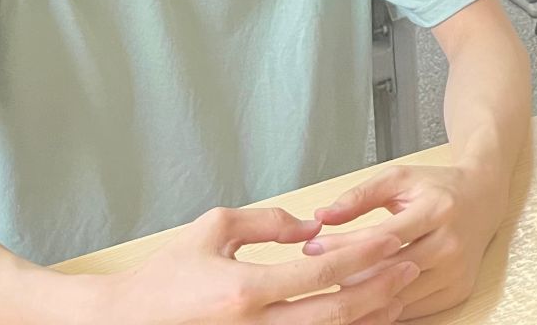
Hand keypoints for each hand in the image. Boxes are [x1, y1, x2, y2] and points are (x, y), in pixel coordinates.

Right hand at [106, 204, 416, 324]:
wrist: (126, 321)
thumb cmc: (168, 273)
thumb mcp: (215, 228)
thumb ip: (269, 222)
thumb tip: (312, 225)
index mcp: (246, 290)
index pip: (321, 273)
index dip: (363, 257)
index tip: (392, 241)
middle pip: (334, 314)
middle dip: (378, 291)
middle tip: (410, 267)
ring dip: (365, 316)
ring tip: (396, 292)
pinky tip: (358, 315)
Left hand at [308, 164, 504, 317]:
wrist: (484, 199)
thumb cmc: (437, 187)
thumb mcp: (400, 178)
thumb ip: (360, 195)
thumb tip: (322, 217)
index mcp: (437, 210)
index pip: (382, 236)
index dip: (344, 245)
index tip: (313, 247)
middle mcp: (451, 243)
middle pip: (389, 270)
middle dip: (347, 274)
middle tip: (315, 275)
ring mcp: (456, 272)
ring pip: (400, 294)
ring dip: (363, 296)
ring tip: (333, 290)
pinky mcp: (458, 291)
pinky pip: (414, 308)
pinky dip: (386, 308)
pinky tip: (363, 301)